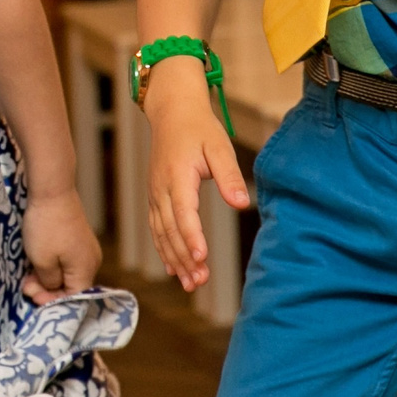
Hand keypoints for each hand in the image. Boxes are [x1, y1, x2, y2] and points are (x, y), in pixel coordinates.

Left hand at [20, 187, 100, 303]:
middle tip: (25, 286)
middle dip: (47, 290)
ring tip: (27, 277)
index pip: (74, 298)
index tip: (31, 296)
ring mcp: (84, 248)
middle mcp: (91, 261)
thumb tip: (52, 288)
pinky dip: (50, 265)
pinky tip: (35, 263)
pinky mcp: (76, 238)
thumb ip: (49, 282)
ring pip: (66, 273)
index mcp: (86, 270)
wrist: (51, 190)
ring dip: (46, 277)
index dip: (52, 301)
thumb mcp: (42, 261)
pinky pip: (65, 260)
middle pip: (71, 286)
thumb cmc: (46, 227)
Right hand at [144, 60, 249, 292]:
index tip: (201, 258)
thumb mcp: (219, 146)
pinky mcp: (155, 197)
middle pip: (170, 230)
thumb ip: (230, 176)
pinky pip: (156, 228)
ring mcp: (155, 194)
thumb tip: (242, 203)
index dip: (191, 237)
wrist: (172, 111)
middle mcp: (161, 189)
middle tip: (200, 282)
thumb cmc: (199, 128)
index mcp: (177, 176)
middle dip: (184, 258)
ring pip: (162, 233)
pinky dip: (164, 250)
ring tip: (191, 284)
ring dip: (175, 259)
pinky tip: (174, 268)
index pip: (183, 212)